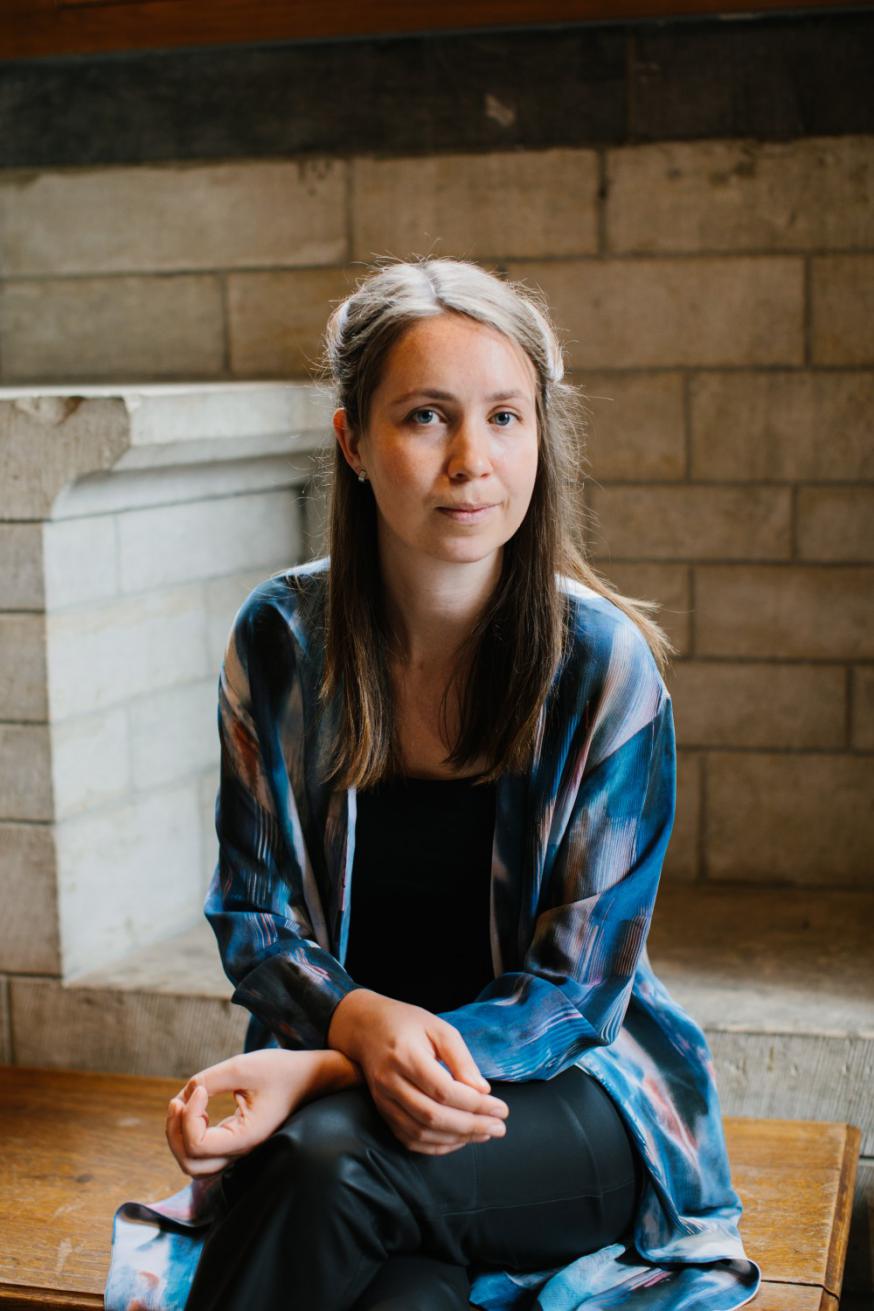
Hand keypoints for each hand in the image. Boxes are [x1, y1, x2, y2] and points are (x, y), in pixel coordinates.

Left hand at [165, 1048, 332, 1177]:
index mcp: (246, 1138)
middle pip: (190, 1164)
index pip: (198, 1145)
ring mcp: (238, 1147)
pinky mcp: (236, 1138)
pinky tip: (196, 1106)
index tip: (201, 1088)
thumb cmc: (282, 1071)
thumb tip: (185, 1095)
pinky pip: (204, 1149)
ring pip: (194, 1162)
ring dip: (179, 1136)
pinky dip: (190, 1132)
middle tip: (177, 1101)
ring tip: (180, 1103)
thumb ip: (209, 1080)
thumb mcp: (243, 1067)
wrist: (310, 1076)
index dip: (188, 1116)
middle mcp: (241, 1150)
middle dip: (175, 1133)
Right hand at [327, 990, 509, 1155]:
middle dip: (471, 1126)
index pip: (444, 1090)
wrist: (366, 1027)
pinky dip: (436, 1145)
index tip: (501, 1109)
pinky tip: (459, 1140)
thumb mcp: (440, 1029)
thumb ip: (461, 1059)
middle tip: (500, 1127)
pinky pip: (409, 1139)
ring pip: (421, 1132)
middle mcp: (390, 1081)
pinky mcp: (382, 1111)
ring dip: (457, 1139)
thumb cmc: (408, 1024)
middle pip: (433, 1116)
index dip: (475, 1105)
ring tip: (484, 1134)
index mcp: (405, 1055)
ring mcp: (383, 1100)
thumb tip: (483, 1091)